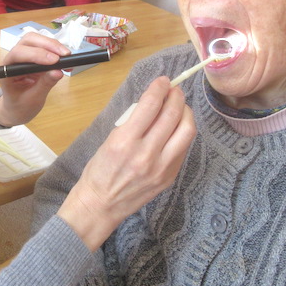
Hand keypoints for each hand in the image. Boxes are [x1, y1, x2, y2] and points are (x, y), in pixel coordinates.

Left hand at [0, 33, 70, 126]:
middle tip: (65, 55)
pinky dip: (57, 52)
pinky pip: (45, 48)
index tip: (54, 61)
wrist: (17, 109)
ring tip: (68, 58)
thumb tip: (58, 72)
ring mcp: (24, 56)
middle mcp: (14, 58)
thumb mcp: (33, 100)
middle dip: (48, 44)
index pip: (18, 53)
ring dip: (54, 46)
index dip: (36, 54)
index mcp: (6, 69)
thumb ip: (44, 85)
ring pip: (38, 40)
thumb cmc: (20, 107)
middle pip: (29, 40)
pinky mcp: (35, 57)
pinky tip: (66, 61)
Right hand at [57, 77, 195, 251]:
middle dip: (176, 97)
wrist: (101, 204)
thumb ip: (133, 121)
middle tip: (174, 90)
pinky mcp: (170, 177)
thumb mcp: (110, 139)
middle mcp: (146, 153)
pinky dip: (182, 132)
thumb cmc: (100, 170)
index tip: (162, 80)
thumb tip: (153, 102)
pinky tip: (176, 128)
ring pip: (186, 131)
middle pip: (172, 115)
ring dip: (186, 113)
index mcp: (125, 141)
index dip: (159, 88)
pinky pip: (183, 148)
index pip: (150, 105)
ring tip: (179, 107)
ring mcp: (161, 167)